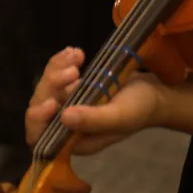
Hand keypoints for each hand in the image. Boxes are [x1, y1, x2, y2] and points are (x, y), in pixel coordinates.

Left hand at [26, 47, 165, 154]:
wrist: (155, 92)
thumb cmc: (140, 108)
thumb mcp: (120, 116)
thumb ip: (94, 120)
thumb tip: (63, 118)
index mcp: (76, 140)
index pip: (41, 135)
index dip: (38, 120)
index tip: (51, 102)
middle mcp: (67, 125)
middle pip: (41, 105)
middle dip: (52, 85)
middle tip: (74, 70)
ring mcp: (69, 105)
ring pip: (48, 86)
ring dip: (57, 69)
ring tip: (78, 55)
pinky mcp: (72, 88)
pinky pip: (57, 75)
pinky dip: (62, 62)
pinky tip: (75, 52)